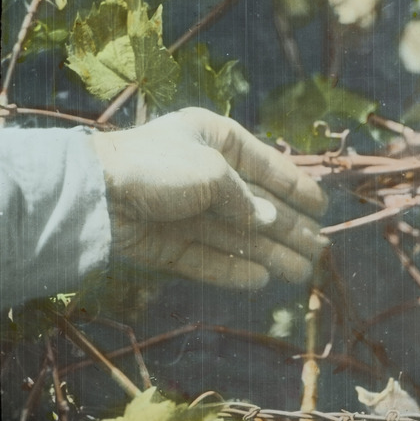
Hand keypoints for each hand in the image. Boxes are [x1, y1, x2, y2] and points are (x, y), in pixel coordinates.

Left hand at [90, 108, 327, 288]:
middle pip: (256, 206)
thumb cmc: (159, 166)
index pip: (266, 165)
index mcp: (215, 140)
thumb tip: (268, 222)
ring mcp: (186, 212)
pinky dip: (234, 270)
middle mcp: (204, 175)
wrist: (95, 195)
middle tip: (321, 249)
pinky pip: (209, 258)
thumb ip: (247, 199)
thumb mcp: (214, 171)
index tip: (322, 206)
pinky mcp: (169, 244)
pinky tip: (262, 279)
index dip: (296, 186)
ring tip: (303, 272)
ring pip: (237, 237)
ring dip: (271, 254)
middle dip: (290, 228)